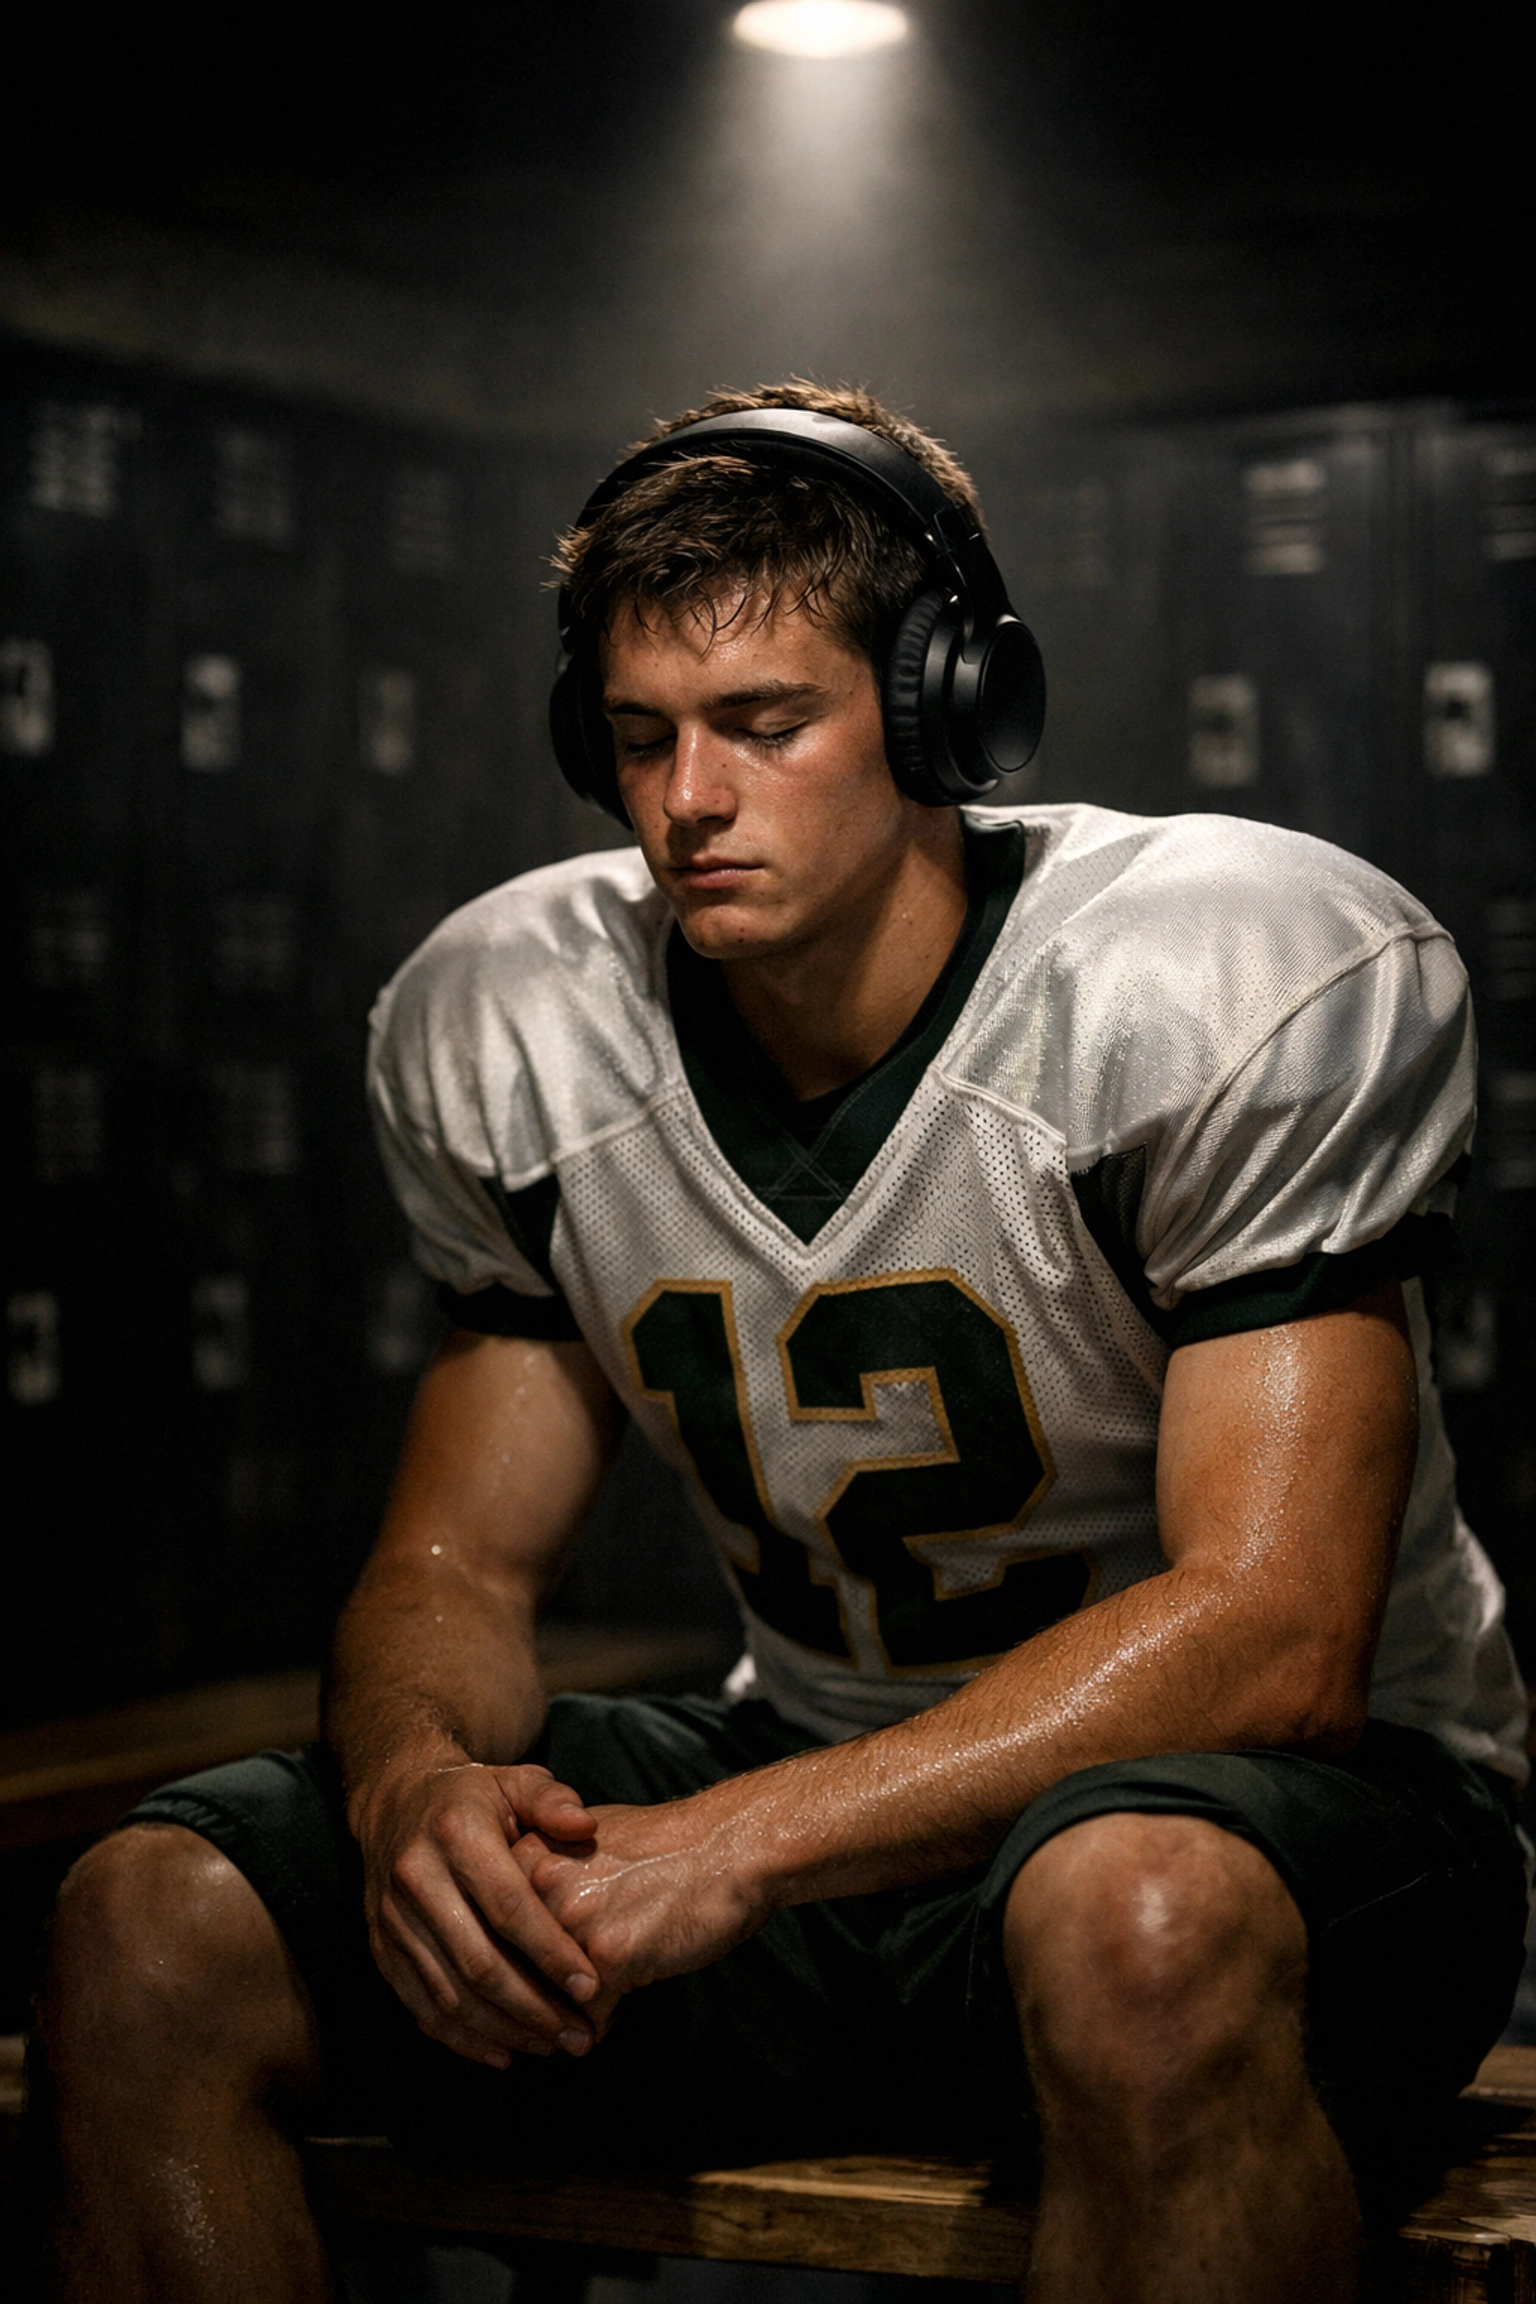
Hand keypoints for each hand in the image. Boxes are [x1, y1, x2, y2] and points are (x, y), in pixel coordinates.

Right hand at [357, 1757, 605, 2067]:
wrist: (394, 1800)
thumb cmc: (472, 1796)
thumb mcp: (516, 1781)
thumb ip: (554, 1802)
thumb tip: (585, 1831)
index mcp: (456, 1834)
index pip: (507, 1906)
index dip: (550, 1951)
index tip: (589, 1987)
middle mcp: (416, 1878)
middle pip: (479, 1962)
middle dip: (533, 2008)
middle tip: (579, 2035)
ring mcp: (391, 1918)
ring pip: (449, 1993)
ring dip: (503, 2031)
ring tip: (551, 2046)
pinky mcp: (380, 1947)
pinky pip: (420, 2005)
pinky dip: (461, 2038)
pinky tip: (503, 2053)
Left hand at [512, 1793, 767, 2010]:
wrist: (730, 1847)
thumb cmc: (668, 1847)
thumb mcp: (589, 1842)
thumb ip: (546, 1879)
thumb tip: (518, 1937)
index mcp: (528, 1853)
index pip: (486, 1932)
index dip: (503, 1969)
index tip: (518, 1990)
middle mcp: (539, 1885)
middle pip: (507, 1972)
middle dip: (530, 2003)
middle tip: (552, 2017)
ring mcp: (571, 1922)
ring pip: (542, 2002)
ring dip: (562, 2021)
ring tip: (585, 2017)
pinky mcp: (608, 1958)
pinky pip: (587, 2020)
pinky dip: (601, 2024)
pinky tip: (621, 2007)